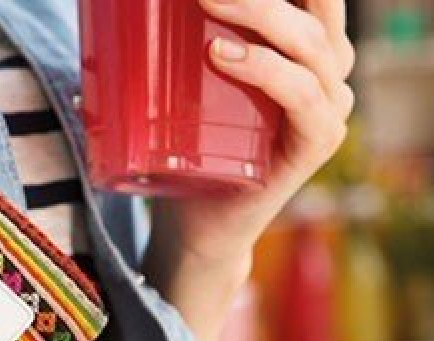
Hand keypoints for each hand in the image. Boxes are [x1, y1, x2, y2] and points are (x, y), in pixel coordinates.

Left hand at [144, 0, 353, 340]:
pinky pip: (302, 97)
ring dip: (258, 14)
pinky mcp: (314, 144)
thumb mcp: (180, 86)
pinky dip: (265, 71)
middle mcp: (328, 72)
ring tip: (204, 1)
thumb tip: (105, 13)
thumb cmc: (186, 149)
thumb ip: (165, 48)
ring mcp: (327, 108)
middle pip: (313, 9)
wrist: (194, 226)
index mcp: (306, 48)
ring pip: (307, 44)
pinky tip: (221, 55)